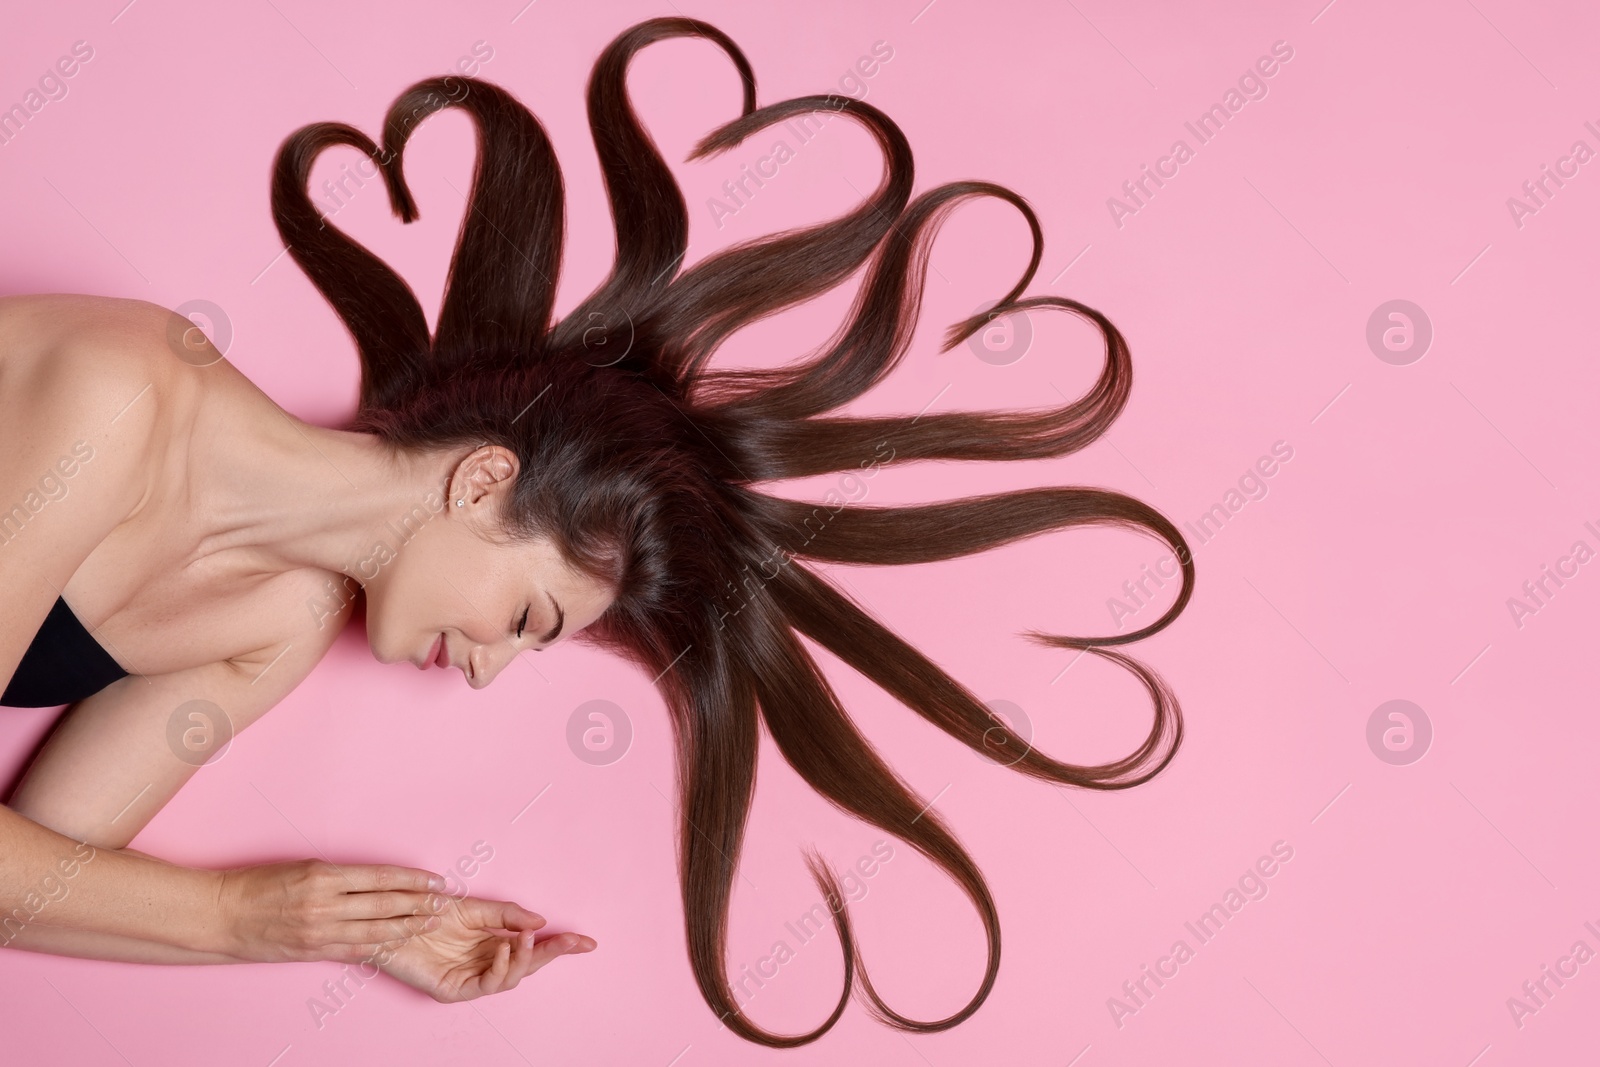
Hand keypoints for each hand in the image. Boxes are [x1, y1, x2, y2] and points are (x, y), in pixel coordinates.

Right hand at [214, 859, 447, 962]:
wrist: (220, 915)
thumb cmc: (258, 884)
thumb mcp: (303, 868)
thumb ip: (339, 877)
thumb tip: (376, 881)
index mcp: (324, 876)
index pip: (382, 877)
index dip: (413, 880)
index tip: (435, 880)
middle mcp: (325, 904)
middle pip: (385, 904)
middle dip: (418, 904)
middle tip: (443, 903)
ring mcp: (319, 931)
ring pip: (374, 930)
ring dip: (407, 927)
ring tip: (430, 922)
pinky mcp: (312, 951)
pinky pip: (354, 950)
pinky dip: (380, 946)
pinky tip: (399, 943)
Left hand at [375, 895, 595, 1002]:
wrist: (391, 917)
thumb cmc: (427, 910)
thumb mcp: (475, 906)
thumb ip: (508, 915)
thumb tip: (541, 922)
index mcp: (493, 942)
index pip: (533, 947)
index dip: (560, 946)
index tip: (588, 942)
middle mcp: (485, 963)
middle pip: (528, 966)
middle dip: (552, 954)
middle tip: (571, 942)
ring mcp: (470, 978)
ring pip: (511, 979)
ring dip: (524, 959)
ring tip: (525, 938)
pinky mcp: (451, 990)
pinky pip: (484, 985)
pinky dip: (500, 968)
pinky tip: (504, 948)